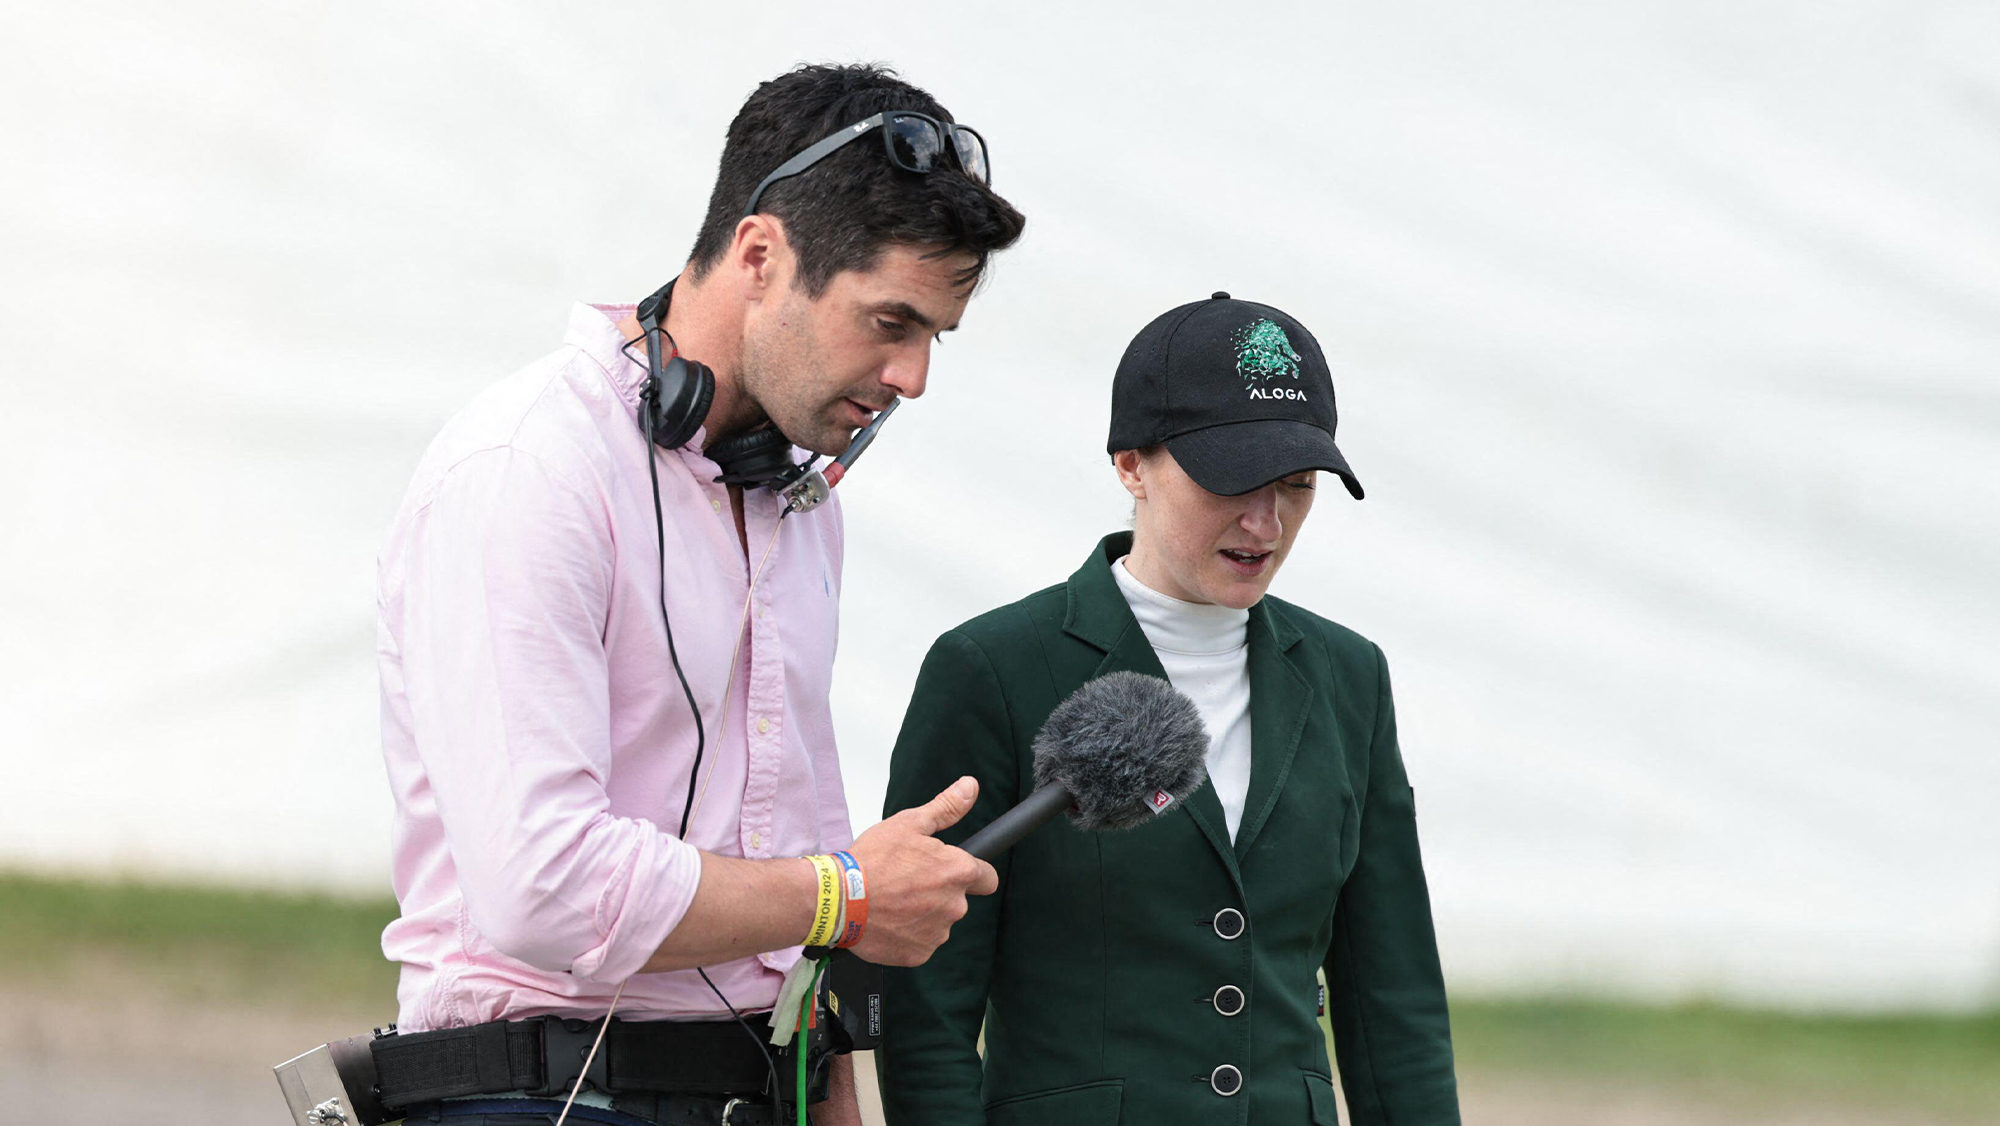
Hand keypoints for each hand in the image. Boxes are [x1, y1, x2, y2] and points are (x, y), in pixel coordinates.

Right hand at [845, 776, 998, 966]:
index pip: (986, 877)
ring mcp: (937, 933)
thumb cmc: (872, 860)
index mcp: (958, 872)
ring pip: (939, 922)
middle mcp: (955, 905)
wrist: (838, 898)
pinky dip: (909, 934)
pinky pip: (922, 942)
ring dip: (924, 914)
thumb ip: (946, 807)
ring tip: (894, 901)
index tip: (950, 870)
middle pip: (957, 899)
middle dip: (939, 892)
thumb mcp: (909, 823)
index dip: (970, 871)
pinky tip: (889, 920)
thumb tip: (970, 787)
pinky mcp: (919, 954)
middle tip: (908, 882)